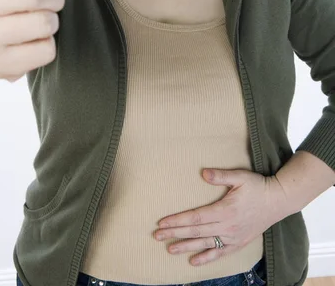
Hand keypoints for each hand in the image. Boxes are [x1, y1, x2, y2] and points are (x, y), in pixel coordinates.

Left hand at [154, 168, 286, 265]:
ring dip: (186, 247)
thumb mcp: (240, 176)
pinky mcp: (239, 243)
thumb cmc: (258, 186)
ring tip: (169, 249)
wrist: (278, 201)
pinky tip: (194, 262)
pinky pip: (220, 253)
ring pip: (205, 245)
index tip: (162, 222)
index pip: (196, 218)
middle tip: (157, 235)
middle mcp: (227, 227)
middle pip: (196, 232)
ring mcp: (233, 237)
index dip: (178, 221)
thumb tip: (203, 173)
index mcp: (225, 210)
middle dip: (175, 234)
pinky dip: (206, 258)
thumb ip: (221, 176)